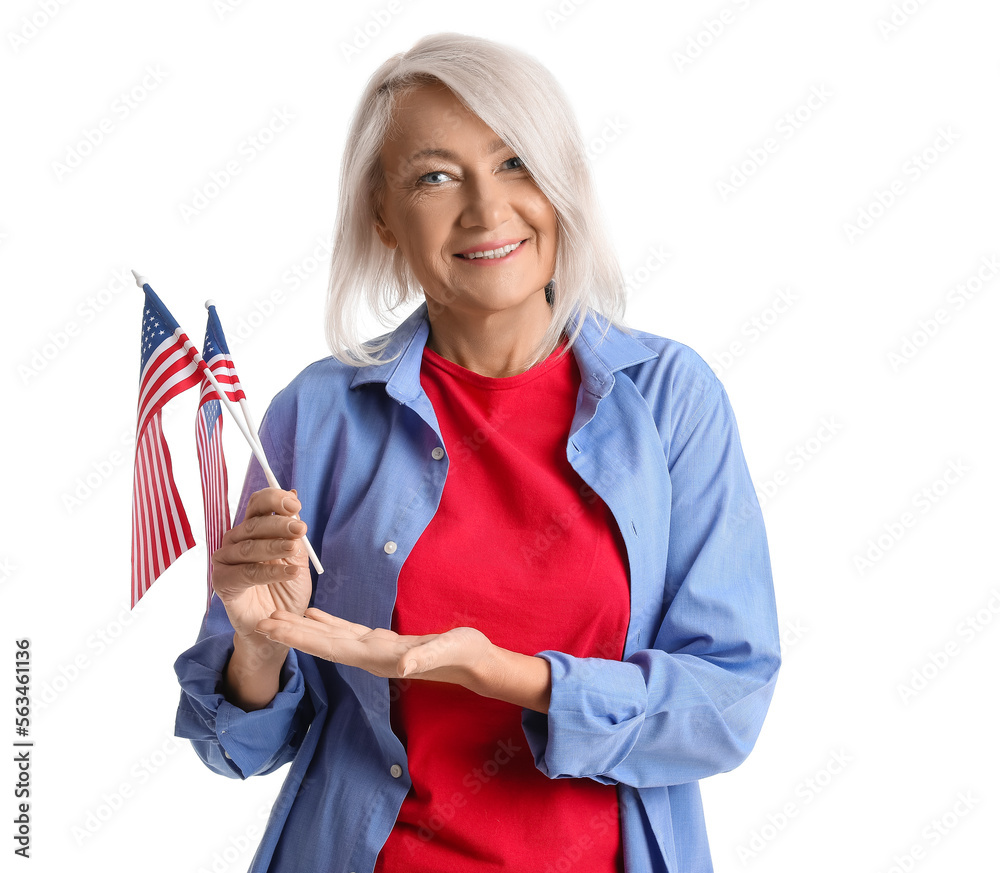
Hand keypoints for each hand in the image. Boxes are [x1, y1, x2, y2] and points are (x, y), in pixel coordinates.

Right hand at [211, 488, 312, 642]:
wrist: (278, 625)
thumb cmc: (286, 589)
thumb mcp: (296, 558)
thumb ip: (293, 532)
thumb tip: (293, 495)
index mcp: (253, 529)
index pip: (257, 505)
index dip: (274, 500)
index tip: (294, 503)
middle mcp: (236, 541)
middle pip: (253, 524)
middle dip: (279, 524)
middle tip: (300, 529)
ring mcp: (226, 560)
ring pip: (249, 548)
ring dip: (274, 547)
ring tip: (294, 550)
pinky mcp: (222, 582)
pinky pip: (247, 573)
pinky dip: (270, 572)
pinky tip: (291, 573)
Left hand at [254, 608, 492, 685]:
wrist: (475, 663)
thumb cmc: (464, 654)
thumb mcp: (448, 651)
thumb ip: (425, 658)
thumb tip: (403, 667)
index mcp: (379, 657)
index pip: (331, 646)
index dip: (300, 637)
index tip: (273, 629)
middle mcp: (370, 655)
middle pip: (323, 643)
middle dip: (291, 633)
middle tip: (259, 621)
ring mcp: (374, 649)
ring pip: (330, 637)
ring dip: (303, 628)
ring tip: (277, 617)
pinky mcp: (381, 641)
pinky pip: (346, 630)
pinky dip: (326, 621)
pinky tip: (312, 613)